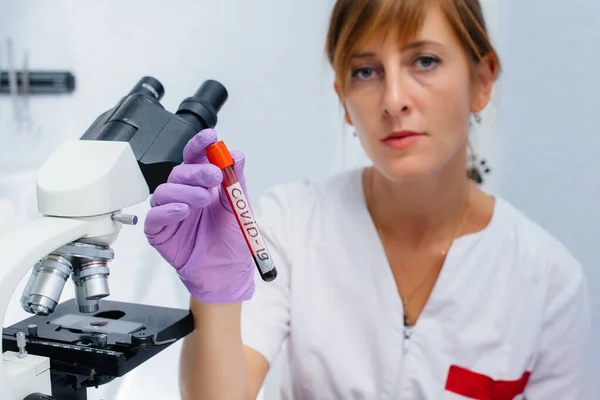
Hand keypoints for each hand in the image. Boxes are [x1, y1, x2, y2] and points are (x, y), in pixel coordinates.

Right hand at [144, 129, 254, 303]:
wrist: (227, 274)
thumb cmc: (231, 241)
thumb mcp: (239, 209)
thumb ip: (236, 182)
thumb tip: (237, 155)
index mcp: (202, 185)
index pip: (195, 159)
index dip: (200, 146)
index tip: (210, 137)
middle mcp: (184, 195)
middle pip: (179, 172)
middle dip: (196, 171)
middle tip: (214, 176)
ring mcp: (170, 213)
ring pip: (164, 191)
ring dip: (184, 191)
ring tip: (203, 200)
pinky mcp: (159, 232)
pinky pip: (154, 217)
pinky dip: (168, 211)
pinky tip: (183, 212)